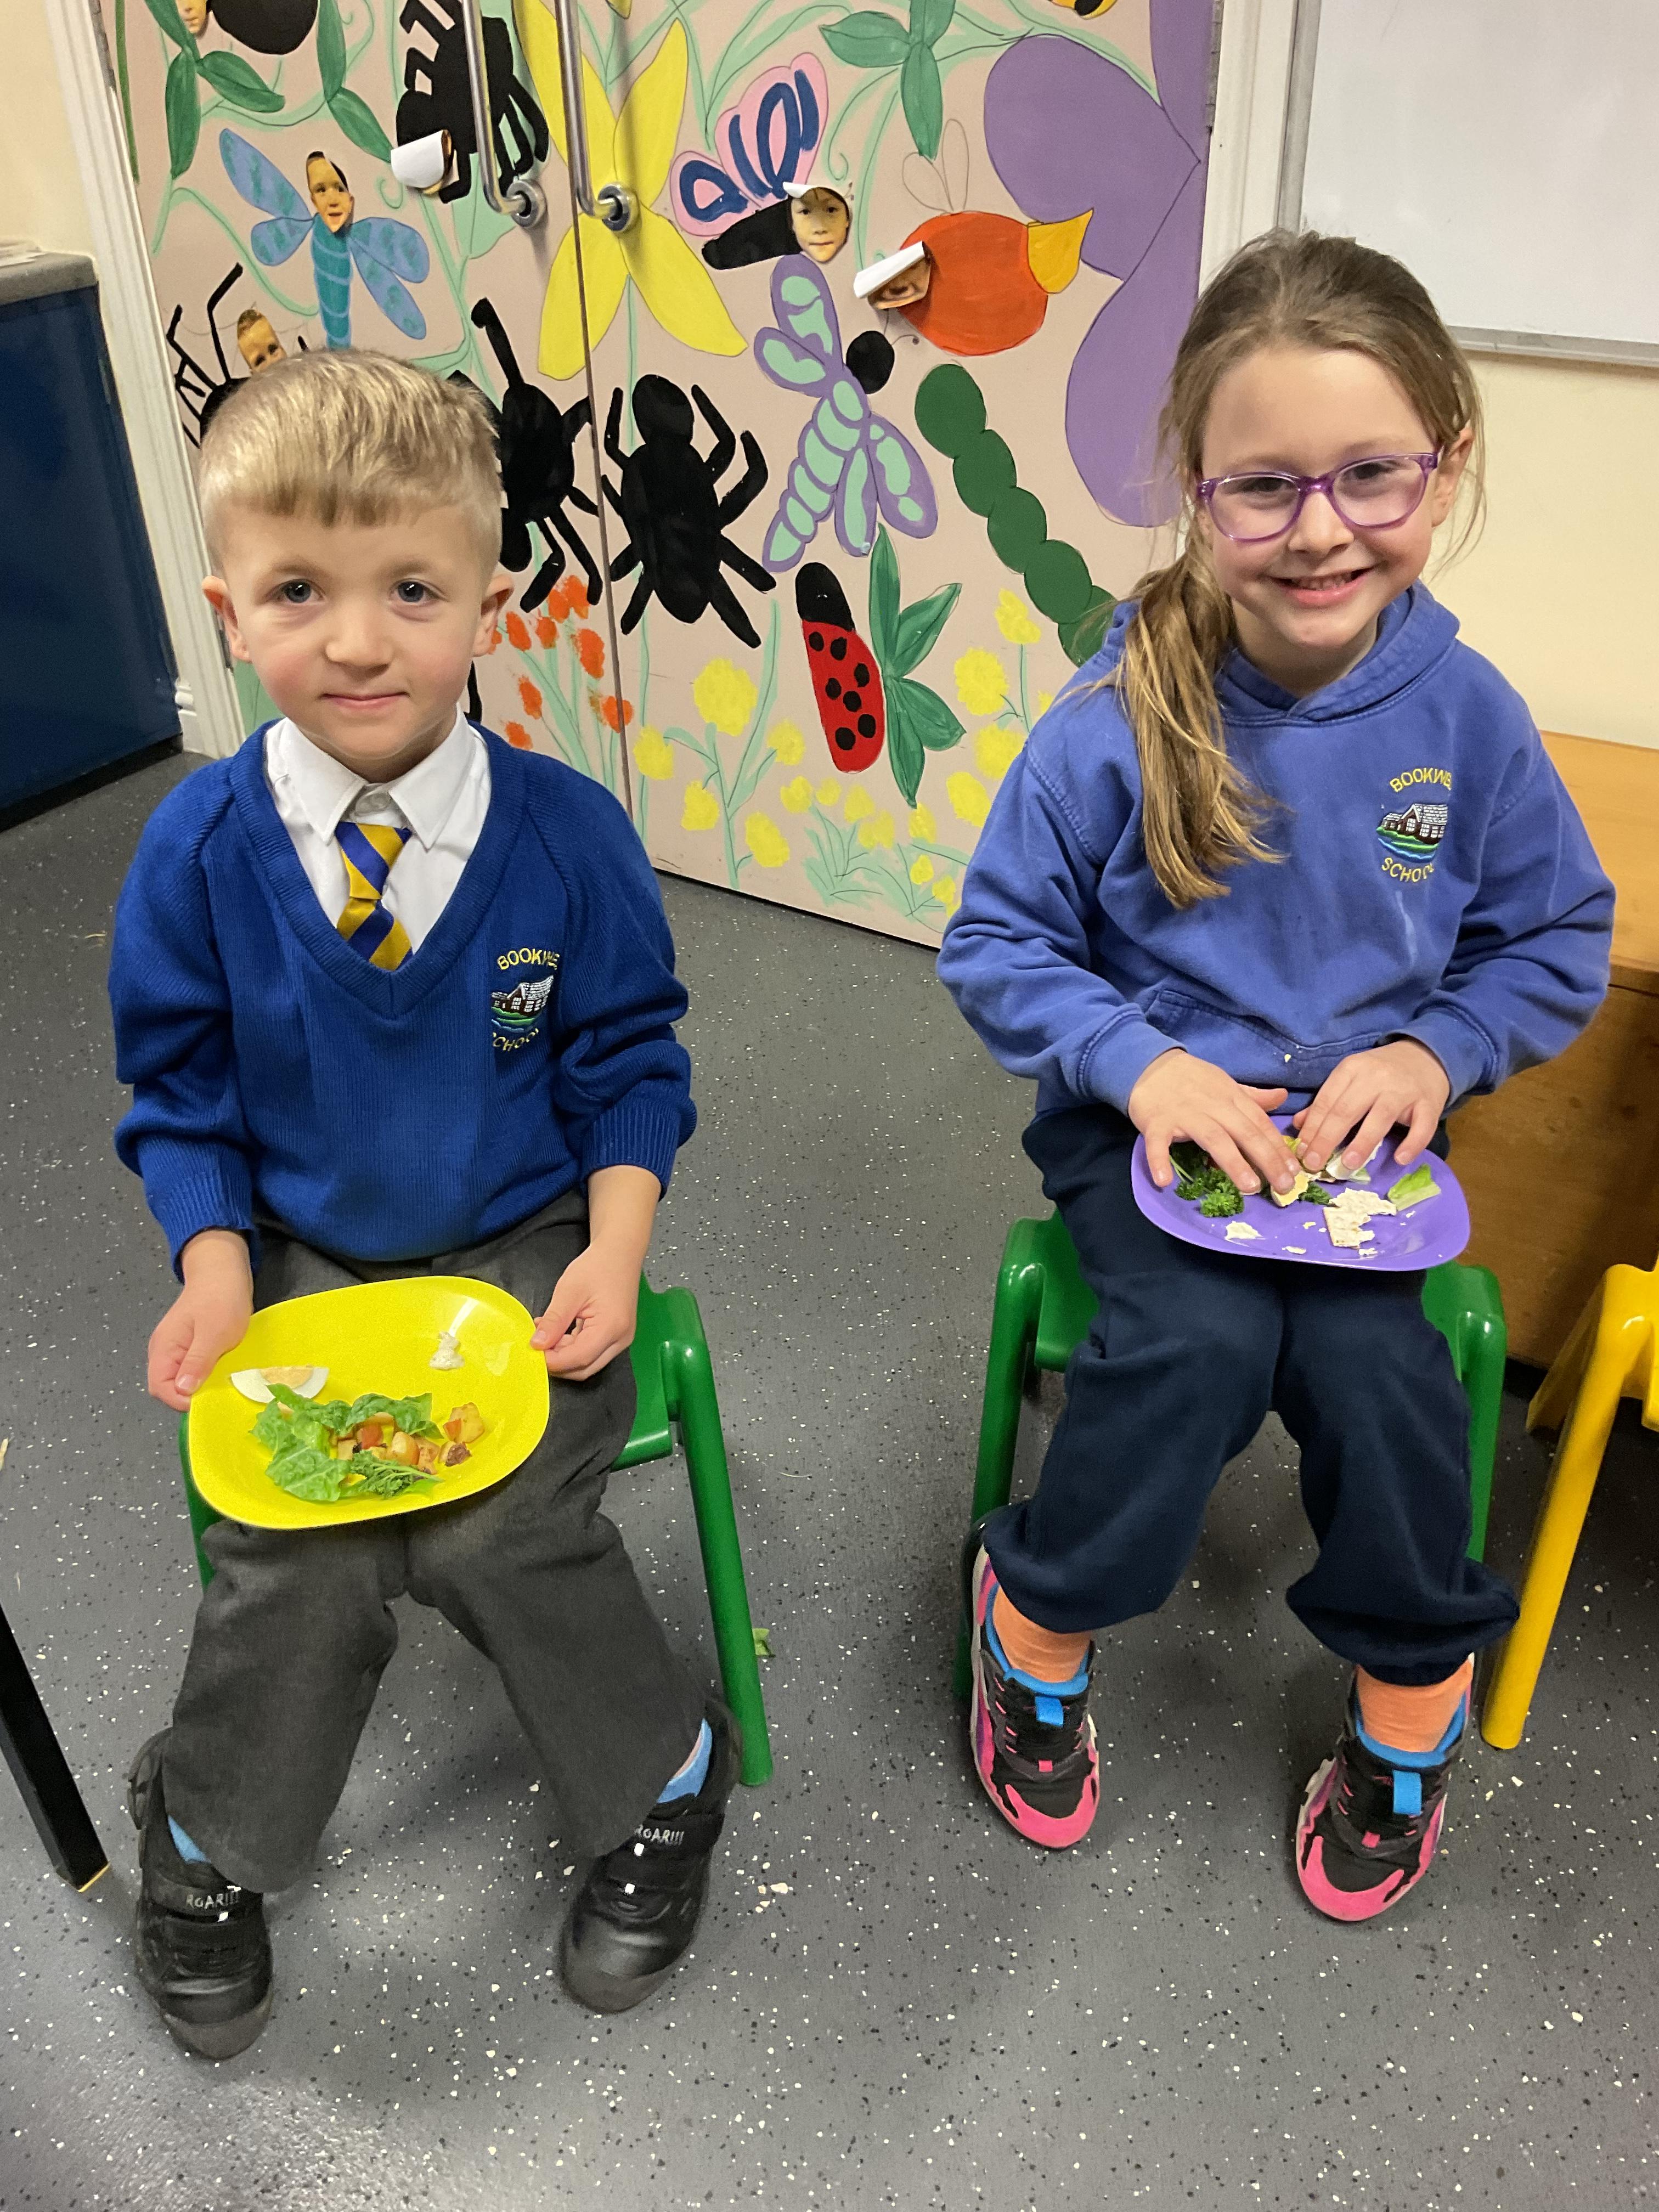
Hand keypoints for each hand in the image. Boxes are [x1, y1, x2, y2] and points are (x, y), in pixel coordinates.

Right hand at [148, 1229, 252, 1410]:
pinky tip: (221, 1373)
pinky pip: (191, 1370)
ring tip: (221, 1383)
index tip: (207, 1399)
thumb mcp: (214, 1333)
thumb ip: (196, 1362)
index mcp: (163, 1349)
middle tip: (217, 1391)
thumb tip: (183, 1391)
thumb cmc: (220, 1299)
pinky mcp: (189, 1346)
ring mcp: (176, 1349)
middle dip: (190, 1395)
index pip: (160, 1388)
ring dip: (199, 1386)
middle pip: (168, 1388)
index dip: (181, 1400)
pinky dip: (205, 1375)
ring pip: (181, 1380)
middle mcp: (164, 1352)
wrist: (223, 1270)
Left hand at [531, 1165, 660, 1381]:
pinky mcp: (616, 1337)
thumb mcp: (569, 1291)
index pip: (578, 1358)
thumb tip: (537, 1345)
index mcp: (611, 1328)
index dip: (553, 1361)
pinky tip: (558, 1333)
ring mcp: (620, 1340)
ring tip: (545, 1335)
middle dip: (558, 1363)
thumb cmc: (597, 1267)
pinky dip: (572, 1348)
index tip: (532, 1351)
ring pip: (587, 1363)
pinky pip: (592, 1352)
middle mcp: (620, 1340)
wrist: (620, 1253)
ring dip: (563, 1356)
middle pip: (584, 1368)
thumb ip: (554, 1321)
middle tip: (536, 1347)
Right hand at [1127, 1050, 1293, 1196]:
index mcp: (1230, 1097)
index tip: (1295, 1171)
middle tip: (1284, 1187)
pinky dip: (1159, 1160)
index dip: (1278, 1147)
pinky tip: (1165, 1181)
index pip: (1260, 1123)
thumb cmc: (1191, 1080)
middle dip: (1267, 1159)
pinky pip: (1158, 1143)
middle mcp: (1212, 1105)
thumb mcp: (1225, 1084)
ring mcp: (1184, 1114)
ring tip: (1250, 1187)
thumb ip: (1252, 1096)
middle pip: (1245, 1132)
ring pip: (1213, 1138)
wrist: (1149, 1064)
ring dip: (1233, 1162)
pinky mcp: (1156, 1122)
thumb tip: (1282, 1097)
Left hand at [1293, 1039, 1450, 1174]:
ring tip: (1348, 1164)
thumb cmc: (1381, 1073)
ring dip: (1363, 1142)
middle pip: (1347, 1110)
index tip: (1301, 1152)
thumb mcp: (1351, 1079)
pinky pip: (1421, 1126)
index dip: (1312, 1128)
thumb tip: (1299, 1124)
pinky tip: (1400, 1159)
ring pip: (1380, 1117)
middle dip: (1327, 1138)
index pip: (1326, 1101)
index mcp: (1352, 1069)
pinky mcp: (1428, 1103)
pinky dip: (1412, 1143)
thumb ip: (1326, 1101)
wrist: (1426, 1056)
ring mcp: (1404, 1090)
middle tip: (1314, 1163)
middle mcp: (1376, 1077)